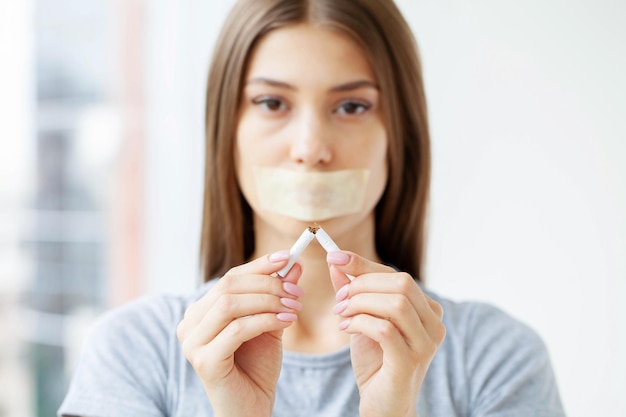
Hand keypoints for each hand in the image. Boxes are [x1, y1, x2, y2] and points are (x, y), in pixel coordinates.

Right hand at [177, 251, 303, 416]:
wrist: (250, 409)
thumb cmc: (257, 368)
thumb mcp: (270, 323)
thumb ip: (277, 295)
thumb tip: (293, 264)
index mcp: (201, 311)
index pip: (230, 277)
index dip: (259, 265)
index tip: (288, 256)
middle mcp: (190, 323)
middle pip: (228, 286)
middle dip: (268, 284)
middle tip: (296, 291)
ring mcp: (192, 342)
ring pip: (230, 304)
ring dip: (268, 302)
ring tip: (294, 308)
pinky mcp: (204, 361)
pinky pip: (237, 329)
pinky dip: (265, 320)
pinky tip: (286, 322)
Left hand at [327, 251, 444, 416]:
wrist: (383, 405)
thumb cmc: (376, 362)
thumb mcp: (363, 320)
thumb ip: (354, 292)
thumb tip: (338, 262)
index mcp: (427, 310)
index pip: (396, 275)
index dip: (364, 264)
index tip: (334, 256)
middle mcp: (433, 324)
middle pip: (402, 284)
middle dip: (362, 285)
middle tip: (339, 298)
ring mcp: (425, 344)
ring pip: (396, 304)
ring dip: (360, 303)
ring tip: (341, 314)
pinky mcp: (410, 362)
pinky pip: (385, 330)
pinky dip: (360, 323)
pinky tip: (346, 329)